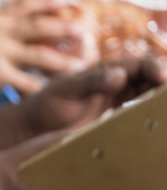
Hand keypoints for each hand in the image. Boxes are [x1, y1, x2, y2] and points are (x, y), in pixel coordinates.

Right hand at [0, 0, 90, 93]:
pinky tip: (58, 90)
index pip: (25, 4)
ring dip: (64, 60)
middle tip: (86, 30)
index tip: (68, 1)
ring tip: (82, 65)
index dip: (48, 1)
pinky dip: (44, 87)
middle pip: (40, 26)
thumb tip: (34, 25)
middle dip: (66, 26)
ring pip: (40, 54)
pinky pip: (28, 82)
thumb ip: (3, 27)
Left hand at [16, 57, 166, 136]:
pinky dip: (151, 112)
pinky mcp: (117, 115)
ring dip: (160, 98)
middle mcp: (115, 80)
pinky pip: (140, 109)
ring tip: (166, 108)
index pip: (138, 64)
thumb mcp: (66, 90)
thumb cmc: (47, 103)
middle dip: (164, 83)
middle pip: (150, 77)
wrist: (35, 125)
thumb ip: (91, 82)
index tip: (162, 79)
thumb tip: (120, 75)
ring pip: (149, 93)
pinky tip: (159, 120)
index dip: (154, 69)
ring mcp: (118, 97)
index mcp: (105, 69)